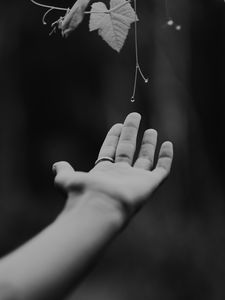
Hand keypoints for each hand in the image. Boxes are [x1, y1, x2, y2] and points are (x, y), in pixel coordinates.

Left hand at [53, 112, 172, 218]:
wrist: (100, 207)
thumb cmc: (83, 194)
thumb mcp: (67, 180)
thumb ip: (64, 172)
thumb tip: (57, 165)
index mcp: (104, 173)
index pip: (110, 151)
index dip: (113, 137)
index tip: (117, 125)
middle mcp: (121, 175)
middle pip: (128, 150)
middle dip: (131, 133)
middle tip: (134, 116)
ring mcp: (136, 180)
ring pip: (145, 158)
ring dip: (148, 144)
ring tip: (151, 130)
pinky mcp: (150, 184)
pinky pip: (162, 169)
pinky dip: (166, 157)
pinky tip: (168, 144)